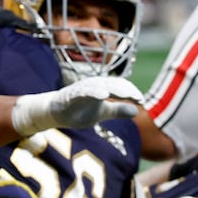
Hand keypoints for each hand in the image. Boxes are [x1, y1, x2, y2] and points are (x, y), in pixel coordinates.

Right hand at [10, 75, 144, 136]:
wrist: (55, 113)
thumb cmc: (80, 110)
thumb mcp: (102, 113)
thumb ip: (118, 111)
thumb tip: (137, 111)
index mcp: (103, 87)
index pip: (121, 86)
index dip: (132, 92)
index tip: (142, 101)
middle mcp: (94, 85)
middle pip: (113, 84)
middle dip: (126, 90)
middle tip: (137, 98)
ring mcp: (82, 89)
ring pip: (99, 86)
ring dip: (112, 89)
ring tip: (124, 94)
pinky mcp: (71, 94)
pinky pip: (83, 92)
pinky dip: (93, 92)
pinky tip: (102, 95)